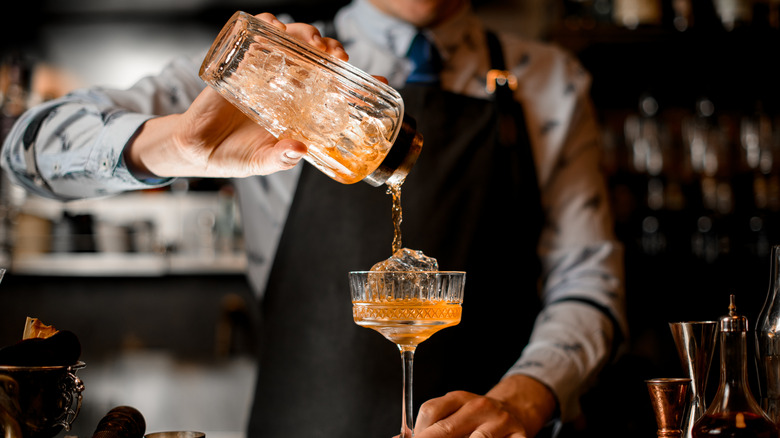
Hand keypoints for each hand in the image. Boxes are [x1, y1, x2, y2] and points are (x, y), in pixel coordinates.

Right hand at [124, 13, 348, 178]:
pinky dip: (266, 25)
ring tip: (311, 41)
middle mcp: (287, 87)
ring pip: (291, 42)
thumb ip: (282, 158)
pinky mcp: (239, 64)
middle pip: (316, 58)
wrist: (198, 149)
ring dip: (305, 34)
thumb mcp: (264, 162)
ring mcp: (264, 73)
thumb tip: (299, 149)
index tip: (378, 80)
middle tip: (337, 56)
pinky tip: (274, 26)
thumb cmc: (236, 156)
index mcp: (300, 108)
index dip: (356, 82)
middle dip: (331, 50)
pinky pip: (255, 37)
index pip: (335, 89)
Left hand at [409, 375, 556, 437]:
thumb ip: (431, 424)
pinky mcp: (519, 436)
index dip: (418, 432)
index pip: (430, 411)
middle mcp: (479, 406)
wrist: (517, 408)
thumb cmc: (477, 417)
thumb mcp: (455, 412)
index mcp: (459, 398)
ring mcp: (500, 422)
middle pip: (446, 429)